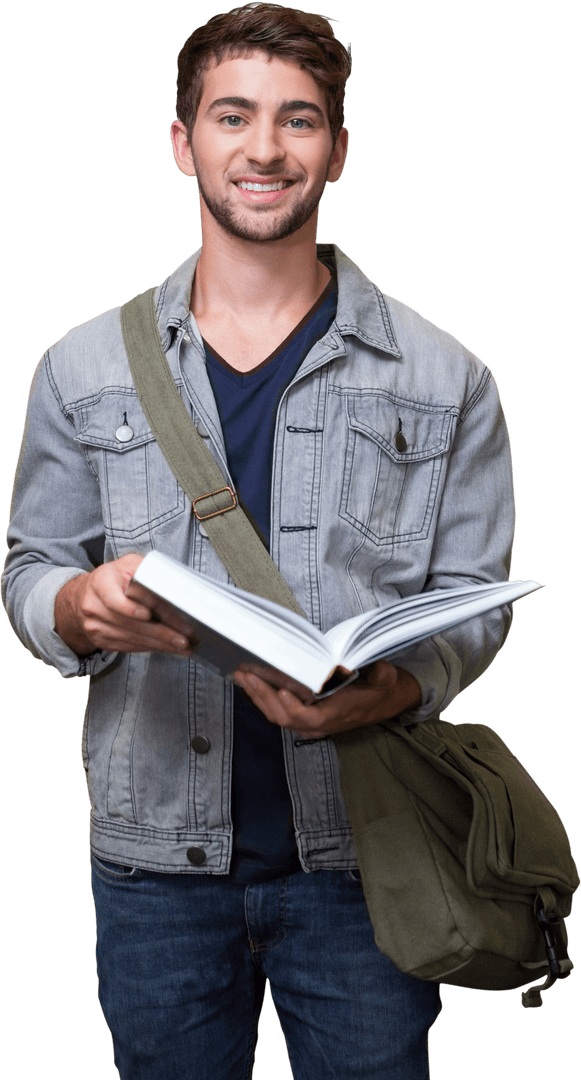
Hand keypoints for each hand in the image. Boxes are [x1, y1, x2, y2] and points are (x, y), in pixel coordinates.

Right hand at [54, 553, 197, 657]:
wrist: (83, 596)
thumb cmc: (113, 579)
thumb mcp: (128, 566)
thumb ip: (147, 571)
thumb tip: (177, 586)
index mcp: (103, 580)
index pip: (132, 595)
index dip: (153, 607)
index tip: (173, 619)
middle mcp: (95, 604)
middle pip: (134, 622)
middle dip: (163, 632)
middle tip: (185, 639)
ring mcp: (95, 624)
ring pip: (133, 637)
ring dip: (161, 644)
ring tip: (182, 646)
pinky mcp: (99, 639)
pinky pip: (128, 646)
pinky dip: (149, 647)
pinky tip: (165, 647)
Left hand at [233, 660, 421, 736]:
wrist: (388, 700)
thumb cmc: (383, 689)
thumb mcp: (387, 679)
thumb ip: (382, 675)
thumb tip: (371, 666)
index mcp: (337, 714)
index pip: (309, 717)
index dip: (292, 707)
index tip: (280, 689)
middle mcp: (320, 723)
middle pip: (284, 717)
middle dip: (263, 696)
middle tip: (247, 675)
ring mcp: (311, 722)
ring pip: (277, 716)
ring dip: (258, 697)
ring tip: (243, 676)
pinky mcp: (306, 716)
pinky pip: (280, 712)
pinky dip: (264, 698)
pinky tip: (253, 683)